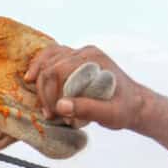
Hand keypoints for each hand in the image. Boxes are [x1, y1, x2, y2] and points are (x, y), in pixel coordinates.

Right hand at [25, 44, 145, 130]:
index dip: (48, 92)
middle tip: (49, 113)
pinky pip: (52, 56)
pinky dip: (40, 66)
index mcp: (93, 61)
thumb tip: (60, 105)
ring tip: (35, 91)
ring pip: (48, 56)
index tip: (52, 113)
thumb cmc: (124, 109)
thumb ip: (87, 109)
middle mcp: (86, 53)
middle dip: (43, 89)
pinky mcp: (77, 59)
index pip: (57, 70)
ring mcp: (81, 54)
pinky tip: (33, 77)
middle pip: (50, 64)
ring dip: (38, 75)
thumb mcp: (110, 114)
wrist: (135, 104)